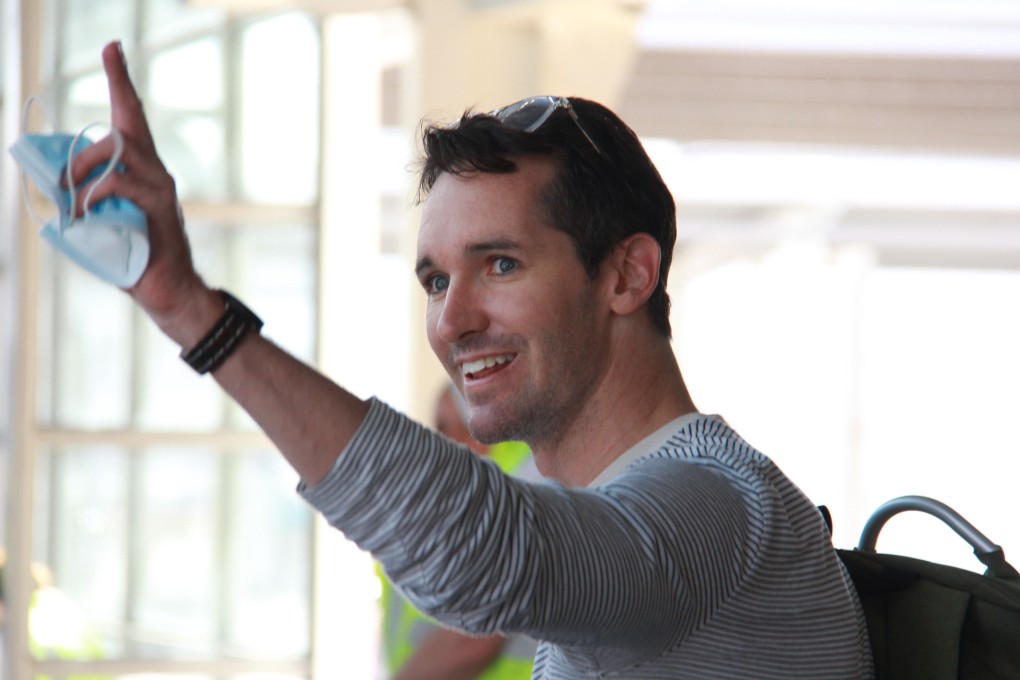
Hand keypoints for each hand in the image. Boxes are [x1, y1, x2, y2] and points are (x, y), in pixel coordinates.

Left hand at [69, 41, 219, 345]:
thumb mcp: (100, 221)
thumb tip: (53, 185)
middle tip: (100, 74)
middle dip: (117, 88)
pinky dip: (93, 194)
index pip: (132, 117)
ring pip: (121, 150)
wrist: (167, 291)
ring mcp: (160, 187)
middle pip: (130, 122)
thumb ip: (84, 197)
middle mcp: (156, 171)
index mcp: (141, 171)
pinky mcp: (159, 207)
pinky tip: (83, 212)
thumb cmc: (134, 258)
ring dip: (85, 164)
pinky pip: (120, 184)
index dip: (121, 81)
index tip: (113, 48)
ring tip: (69, 188)